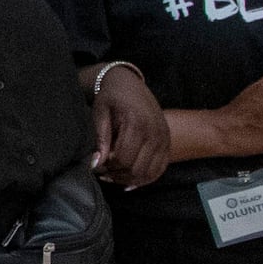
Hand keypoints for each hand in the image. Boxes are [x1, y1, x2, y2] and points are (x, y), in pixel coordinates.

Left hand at [89, 64, 170, 187]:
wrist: (129, 83)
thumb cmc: (111, 97)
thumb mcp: (100, 113)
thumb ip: (100, 139)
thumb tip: (95, 164)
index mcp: (138, 123)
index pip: (124, 159)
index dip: (108, 167)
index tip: (96, 165)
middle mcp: (155, 133)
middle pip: (137, 169)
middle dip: (117, 175)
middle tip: (102, 172)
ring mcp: (165, 139)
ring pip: (149, 173)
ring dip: (130, 179)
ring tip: (113, 175)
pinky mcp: (167, 143)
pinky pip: (159, 169)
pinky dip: (145, 178)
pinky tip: (128, 180)